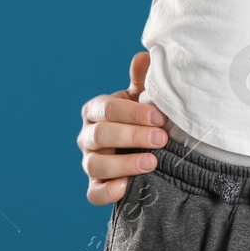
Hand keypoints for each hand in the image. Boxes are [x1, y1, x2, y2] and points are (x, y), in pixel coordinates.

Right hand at [78, 51, 167, 204]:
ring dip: (123, 164)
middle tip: (161, 139)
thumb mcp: (143, 98)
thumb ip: (142, 80)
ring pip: (94, 164)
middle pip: (100, 135)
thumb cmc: (143, 118)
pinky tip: (126, 187)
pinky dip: (107, 191)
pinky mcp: (96, 185)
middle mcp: (88, 135)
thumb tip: (145, 57)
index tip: (159, 117)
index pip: (107, 108)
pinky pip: (94, 192)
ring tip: (152, 163)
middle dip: (131, 136)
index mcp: (97, 110)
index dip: (132, 113)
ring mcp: (89, 162)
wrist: (144, 148)